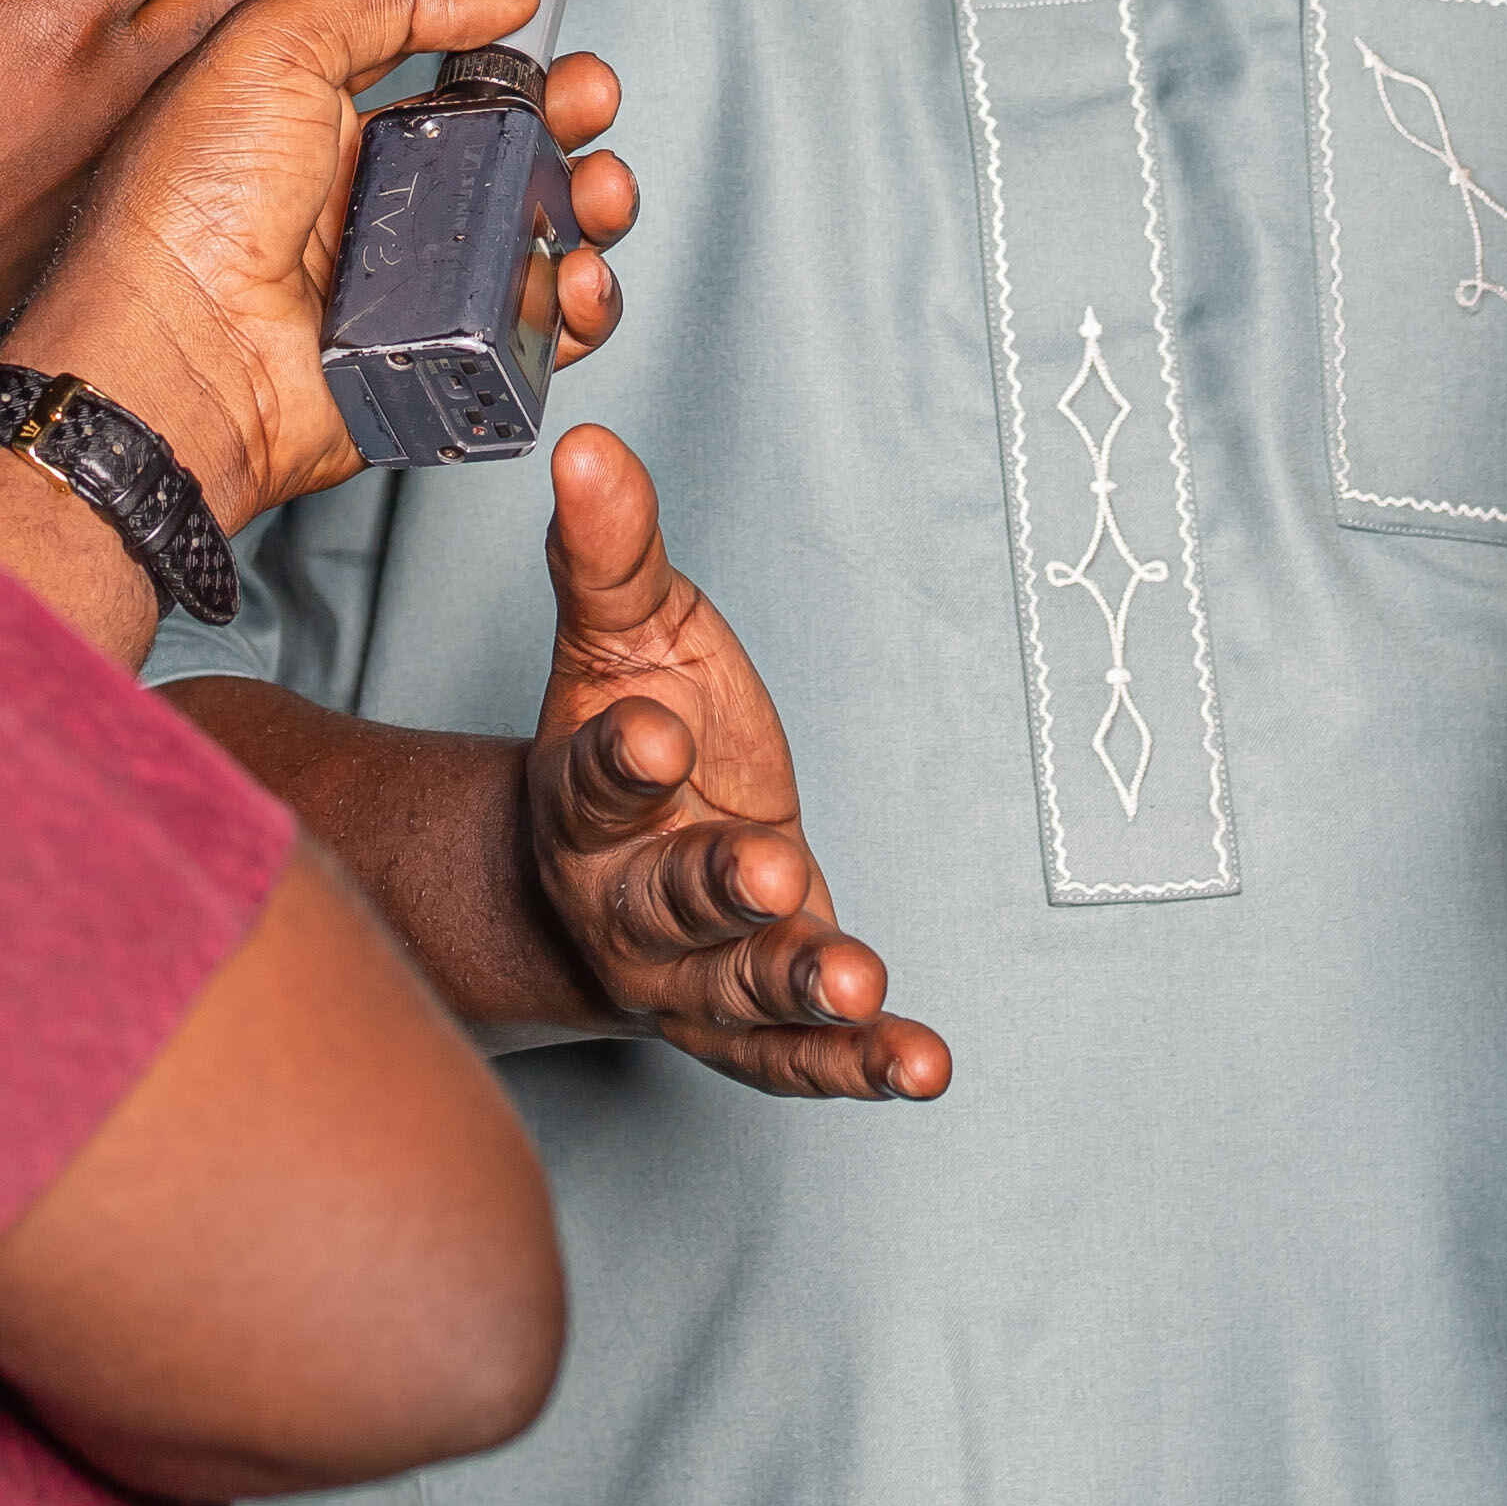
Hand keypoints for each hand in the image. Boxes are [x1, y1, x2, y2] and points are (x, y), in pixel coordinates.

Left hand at [16, 0, 637, 533]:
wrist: (178, 365)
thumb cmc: (185, 216)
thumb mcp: (270, 45)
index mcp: (320, 110)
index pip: (429, 43)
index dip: (488, 18)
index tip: (531, 3)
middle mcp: (369, 189)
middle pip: (504, 130)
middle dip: (564, 102)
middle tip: (582, 94)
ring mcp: (409, 273)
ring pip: (537, 221)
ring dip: (587, 193)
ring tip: (593, 187)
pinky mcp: (440, 348)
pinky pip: (538, 321)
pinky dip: (579, 297)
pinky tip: (574, 270)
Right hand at [524, 426, 949, 1102]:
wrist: (616, 864)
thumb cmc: (633, 727)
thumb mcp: (625, 634)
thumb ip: (611, 552)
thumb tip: (588, 441)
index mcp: (581, 801)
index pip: (597, 777)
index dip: (625, 757)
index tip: (656, 733)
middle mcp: (624, 901)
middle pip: (667, 898)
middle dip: (719, 884)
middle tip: (771, 869)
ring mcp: (689, 974)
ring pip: (737, 989)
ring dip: (796, 986)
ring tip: (855, 981)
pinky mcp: (756, 1022)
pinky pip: (801, 1057)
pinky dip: (861, 1064)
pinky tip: (925, 1063)